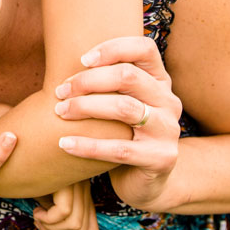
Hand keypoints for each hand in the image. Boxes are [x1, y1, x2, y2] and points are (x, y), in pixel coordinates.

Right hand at [33, 180, 98, 229]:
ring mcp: (78, 185)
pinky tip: (37, 208)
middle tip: (39, 224)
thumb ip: (55, 218)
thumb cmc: (30, 178)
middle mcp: (84, 191)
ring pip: (74, 225)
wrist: (23, 154)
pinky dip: (47, 218)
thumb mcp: (45, 201)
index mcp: (82, 196)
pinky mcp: (69, 181)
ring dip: (50, 228)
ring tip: (37, 216)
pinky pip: (64, 212)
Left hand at [55, 36, 181, 211]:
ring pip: (124, 108)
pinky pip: (119, 148)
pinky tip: (64, 143)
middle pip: (128, 76)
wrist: (146, 180)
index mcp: (160, 81)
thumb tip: (64, 58)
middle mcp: (169, 101)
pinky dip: (87, 145)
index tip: (82, 60)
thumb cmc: (124, 133)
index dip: (112, 48)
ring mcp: (168, 130)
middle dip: (88, 80)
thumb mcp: (121, 102)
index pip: (144, 49)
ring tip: (60, 111)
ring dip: (85, 107)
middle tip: (60, 91)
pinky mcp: (160, 159)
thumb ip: (108, 82)